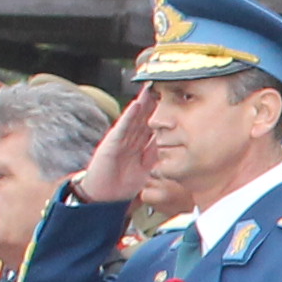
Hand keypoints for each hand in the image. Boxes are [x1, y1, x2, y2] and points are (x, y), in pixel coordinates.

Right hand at [74, 84, 161, 206]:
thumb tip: (176, 148)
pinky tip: (135, 106)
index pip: (153, 125)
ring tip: (150, 88)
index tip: (173, 99)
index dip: (162, 113)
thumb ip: (159, 157)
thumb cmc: (125, 184)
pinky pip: (122, 128)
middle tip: (163, 85)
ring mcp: (121, 139)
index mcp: (140, 144)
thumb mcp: (149, 169)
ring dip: (142, 103)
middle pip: (144, 117)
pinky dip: (129, 117)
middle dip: (153, 102)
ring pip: (134, 118)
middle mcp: (130, 139)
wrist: (105, 197)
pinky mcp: (111, 144)